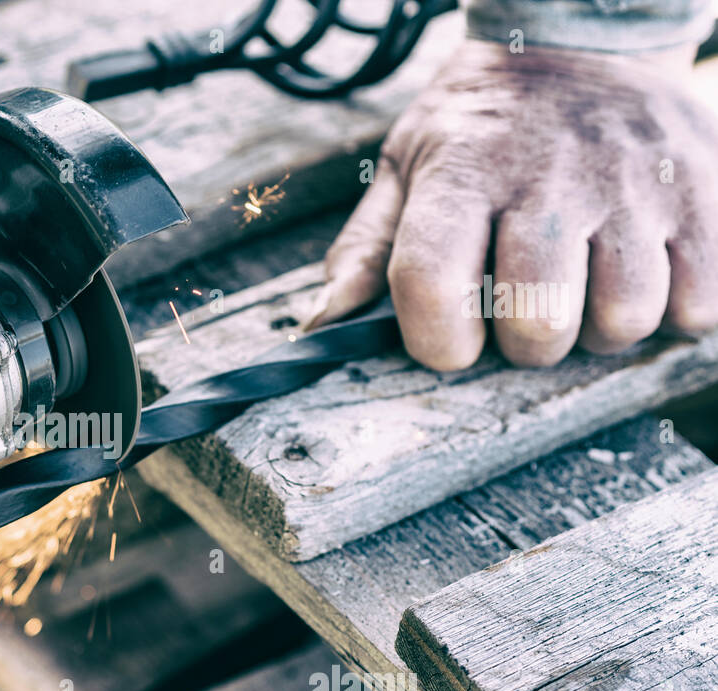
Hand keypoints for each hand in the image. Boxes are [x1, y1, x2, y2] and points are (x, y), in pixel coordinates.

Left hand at [308, 38, 717, 370]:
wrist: (584, 38)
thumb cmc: (483, 123)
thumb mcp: (407, 163)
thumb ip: (366, 249)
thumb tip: (320, 325)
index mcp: (464, 174)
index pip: (431, 283)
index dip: (435, 340)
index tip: (449, 342)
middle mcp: (549, 178)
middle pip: (536, 321)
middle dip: (524, 343)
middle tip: (525, 311)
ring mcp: (633, 185)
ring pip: (623, 319)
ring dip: (599, 330)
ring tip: (586, 291)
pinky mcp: (703, 193)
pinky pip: (701, 303)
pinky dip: (675, 311)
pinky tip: (645, 277)